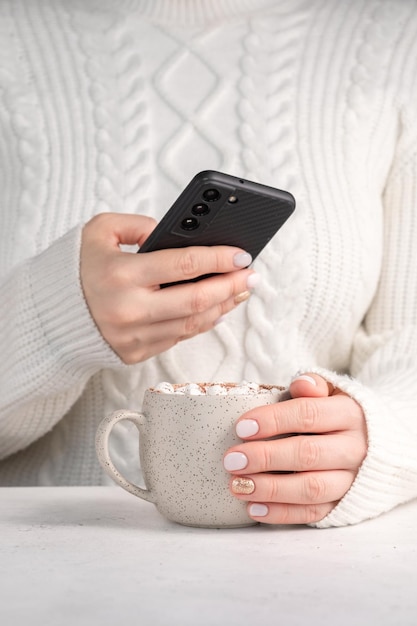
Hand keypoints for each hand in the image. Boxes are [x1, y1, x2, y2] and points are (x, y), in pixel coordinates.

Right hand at [80, 213, 257, 363]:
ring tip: (240, 290)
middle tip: (251, 275)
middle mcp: (129, 309)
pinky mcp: (136, 353)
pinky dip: (203, 322)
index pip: (184, 265)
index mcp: (121, 274)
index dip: (219, 259)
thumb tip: (174, 234)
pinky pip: (180, 337)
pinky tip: (216, 309)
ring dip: (223, 306)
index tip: (242, 254)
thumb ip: (137, 225)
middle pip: (197, 299)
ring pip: (194, 322)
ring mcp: (134, 336)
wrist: (52, 315)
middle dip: (232, 285)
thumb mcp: (97, 231)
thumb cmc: (77, 270)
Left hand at [223, 374, 367, 523]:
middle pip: (308, 454)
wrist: (383, 445)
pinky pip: (314, 513)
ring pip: (311, 488)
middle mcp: (355, 448)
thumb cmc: (340, 415)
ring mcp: (353, 480)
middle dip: (265, 457)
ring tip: (237, 486)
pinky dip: (282, 513)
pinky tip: (254, 508)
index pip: (308, 414)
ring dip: (270, 489)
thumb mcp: (333, 392)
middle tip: (231, 460)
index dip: (272, 421)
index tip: (241, 427)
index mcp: (349, 414)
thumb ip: (315, 385)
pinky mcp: (346, 505)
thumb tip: (301, 384)